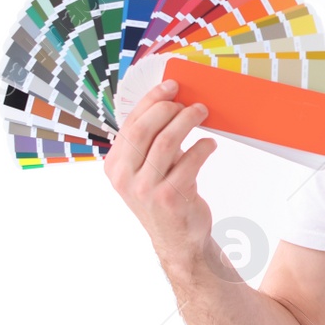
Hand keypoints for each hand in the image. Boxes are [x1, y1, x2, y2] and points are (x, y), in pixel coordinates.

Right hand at [104, 78, 216, 272]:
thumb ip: (151, 141)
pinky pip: (190, 161)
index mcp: (115, 166)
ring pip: (168, 141)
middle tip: (190, 102)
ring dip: (188, 121)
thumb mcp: (148, 169)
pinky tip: (210, 144)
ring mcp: (145, 189)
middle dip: (169, 108)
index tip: (170, 86)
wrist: (179, 239)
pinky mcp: (170, 197)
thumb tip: (170, 102)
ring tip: (202, 113)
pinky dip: (203, 147)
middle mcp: (124, 178)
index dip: (151, 100)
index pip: (130, 123)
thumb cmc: (165, 196)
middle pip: (145, 128)